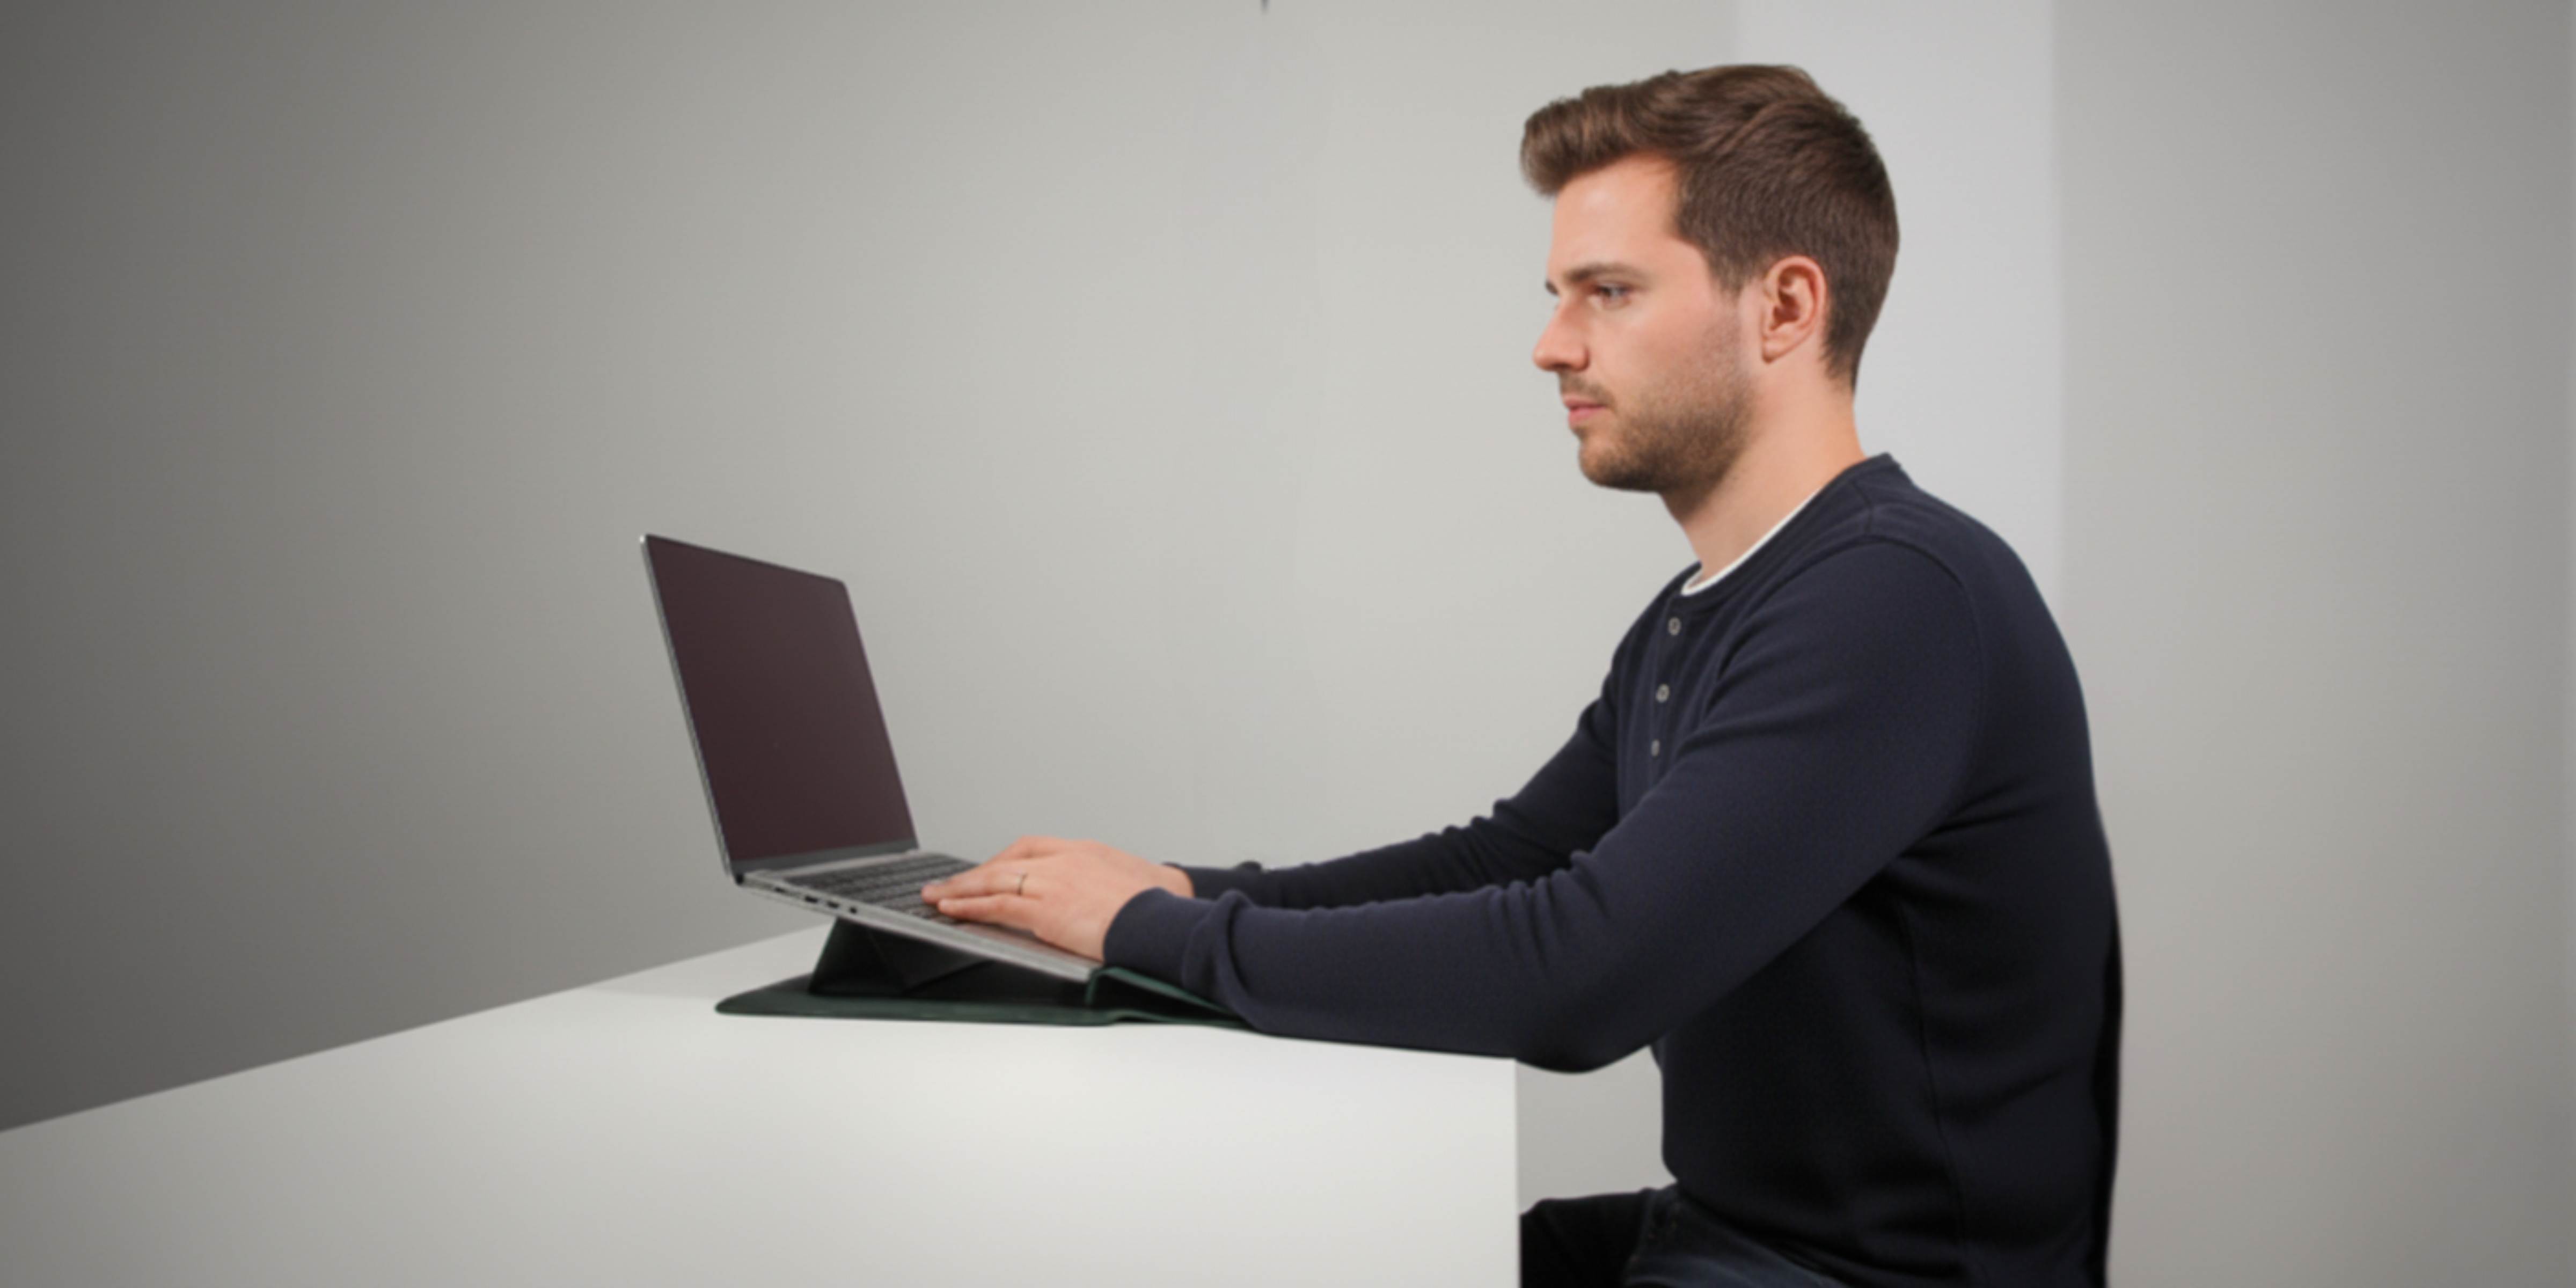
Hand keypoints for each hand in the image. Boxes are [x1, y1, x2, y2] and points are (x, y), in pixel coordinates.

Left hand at [921, 836, 1194, 960]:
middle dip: (974, 873)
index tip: (989, 870)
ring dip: (961, 889)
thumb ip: (1109, 887)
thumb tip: (1108, 900)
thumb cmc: (1159, 906)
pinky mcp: (1045, 908)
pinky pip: (996, 904)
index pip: (1032, 848)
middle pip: (1007, 860)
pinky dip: (970, 906)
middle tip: (949, 883)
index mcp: (1085, 852)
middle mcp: (1064, 860)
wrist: (1163, 917)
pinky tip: (952, 910)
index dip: (1004, 859)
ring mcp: (1053, 882)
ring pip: (994, 879)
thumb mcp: (1133, 884)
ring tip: (937, 896)